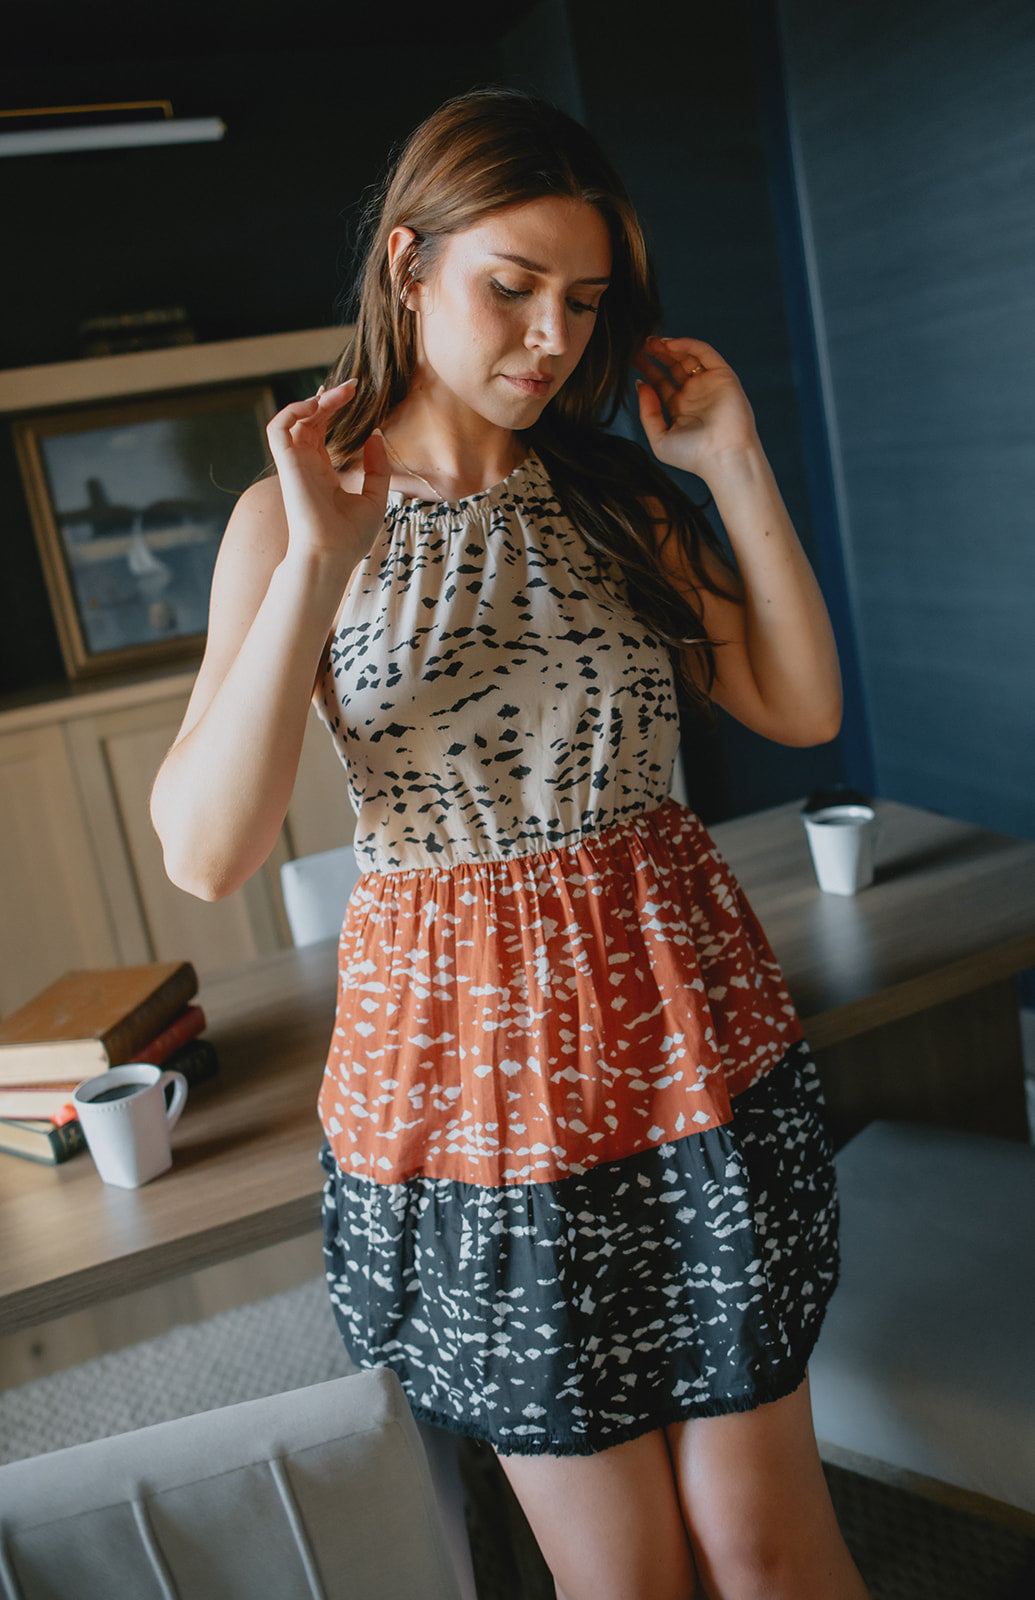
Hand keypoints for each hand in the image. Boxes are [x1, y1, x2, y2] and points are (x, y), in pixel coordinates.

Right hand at [265, 380, 389, 570]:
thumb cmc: (350, 538)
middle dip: (328, 399)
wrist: (331, 557)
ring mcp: (294, 464)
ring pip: (291, 419)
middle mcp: (305, 465)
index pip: (320, 430)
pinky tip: (316, 405)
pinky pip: (278, 428)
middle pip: (308, 419)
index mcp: (322, 472)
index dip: (332, 408)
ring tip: (337, 394)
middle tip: (352, 387)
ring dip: (312, 400)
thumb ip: (376, 468)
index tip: (353, 394)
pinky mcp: (286, 465)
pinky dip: (293, 410)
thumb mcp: (374, 498)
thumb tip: (375, 436)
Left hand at [634, 337, 757, 476]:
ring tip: (651, 341)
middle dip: (656, 353)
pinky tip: (670, 344)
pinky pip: (705, 353)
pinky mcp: (723, 376)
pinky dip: (688, 345)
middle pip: (672, 365)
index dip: (646, 368)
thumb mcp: (660, 438)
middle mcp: (694, 393)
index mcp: (679, 408)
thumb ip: (648, 413)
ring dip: (670, 346)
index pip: (660, 381)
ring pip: (688, 356)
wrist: (723, 458)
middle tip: (639, 344)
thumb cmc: (694, 456)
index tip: (631, 358)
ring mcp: (709, 383)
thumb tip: (640, 385)